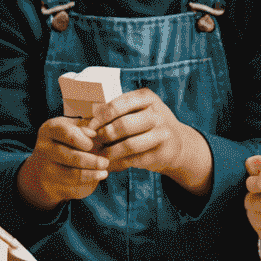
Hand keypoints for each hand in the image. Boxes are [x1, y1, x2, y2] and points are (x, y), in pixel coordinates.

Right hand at [16, 115, 109, 210]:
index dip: (83, 139)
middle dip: (93, 161)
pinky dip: (86, 185)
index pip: (66, 132)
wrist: (43, 168)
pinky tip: (93, 180)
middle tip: (105, 163)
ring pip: (73, 175)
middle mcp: (44, 149)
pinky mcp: (49, 187)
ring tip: (104, 173)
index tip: (91, 145)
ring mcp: (45, 169)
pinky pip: (71, 189)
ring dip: (93, 175)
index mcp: (50, 129)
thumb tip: (100, 132)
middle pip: (73, 157)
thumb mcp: (74, 130)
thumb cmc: (66, 143)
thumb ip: (89, 129)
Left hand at [92, 89, 212, 195]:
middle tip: (93, 142)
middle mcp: (157, 113)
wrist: (176, 144)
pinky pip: (135, 159)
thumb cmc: (145, 125)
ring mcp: (163, 133)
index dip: (99, 118)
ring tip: (99, 155)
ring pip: (129, 145)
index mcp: (146, 98)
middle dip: (104, 135)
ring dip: (110, 152)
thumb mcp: (134, 111)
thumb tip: (84, 127)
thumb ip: (113, 115)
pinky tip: (111, 162)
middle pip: (123, 125)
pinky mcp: (162, 153)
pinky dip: (119, 162)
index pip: (117, 105)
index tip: (88, 128)